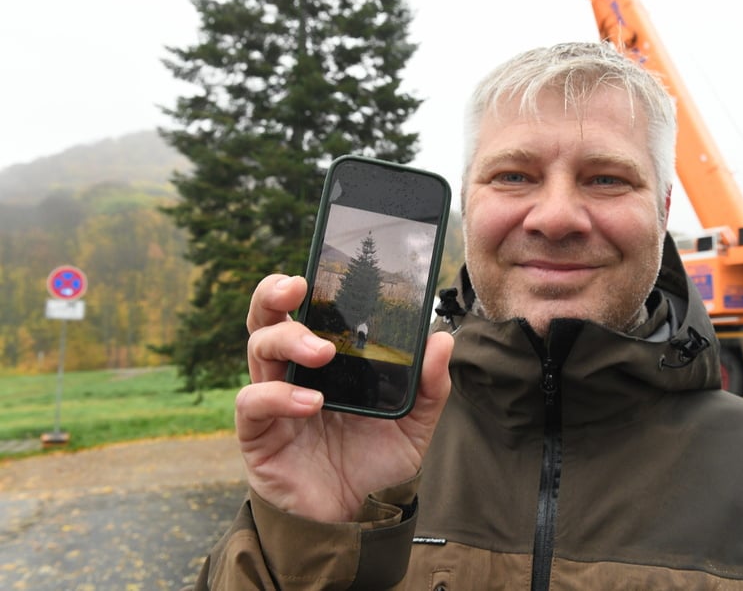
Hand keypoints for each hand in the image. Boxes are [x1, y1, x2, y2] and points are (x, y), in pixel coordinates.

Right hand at [237, 274, 452, 521]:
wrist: (356, 521)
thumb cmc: (376, 466)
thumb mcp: (414, 424)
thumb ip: (430, 386)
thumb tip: (441, 340)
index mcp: (327, 363)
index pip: (305, 312)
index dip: (299, 285)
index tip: (314, 269)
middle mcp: (295, 375)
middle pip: (267, 319)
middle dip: (273, 294)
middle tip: (296, 286)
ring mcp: (274, 403)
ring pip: (258, 350)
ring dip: (288, 340)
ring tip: (322, 352)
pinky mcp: (259, 435)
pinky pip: (253, 403)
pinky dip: (278, 397)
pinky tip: (311, 404)